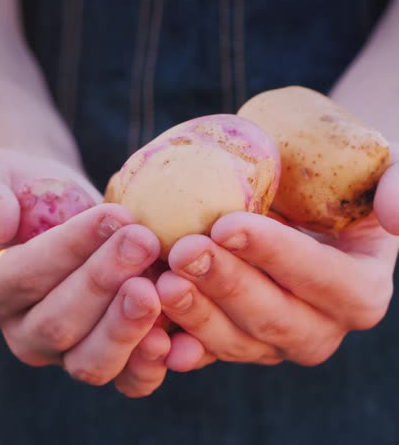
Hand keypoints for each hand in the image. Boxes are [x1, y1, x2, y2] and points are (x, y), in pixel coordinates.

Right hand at [0, 149, 169, 396]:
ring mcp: (68, 349)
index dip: (68, 249)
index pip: (22, 277)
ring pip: (92, 361)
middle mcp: (24, 330)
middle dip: (104, 282)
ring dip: (127, 327)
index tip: (113, 216)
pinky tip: (176, 336)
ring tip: (157, 288)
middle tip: (144, 242)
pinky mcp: (109, 353)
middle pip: (59, 324)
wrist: (60, 208)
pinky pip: (127, 378)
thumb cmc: (26, 190)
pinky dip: (150, 364)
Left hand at [156, 149, 398, 370]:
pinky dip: (180, 345)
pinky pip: (207, 352)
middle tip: (186, 250)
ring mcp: (273, 341)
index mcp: (358, 290)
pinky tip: (154, 333)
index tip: (228, 225)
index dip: (277, 256)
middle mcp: (319, 326)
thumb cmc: (338, 188)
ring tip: (162, 280)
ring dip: (197, 315)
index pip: (324, 280)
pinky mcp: (236, 340)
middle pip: (274, 318)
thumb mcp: (383, 175)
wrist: (301, 208)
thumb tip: (396, 216)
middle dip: (228, 285)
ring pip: (237, 341)